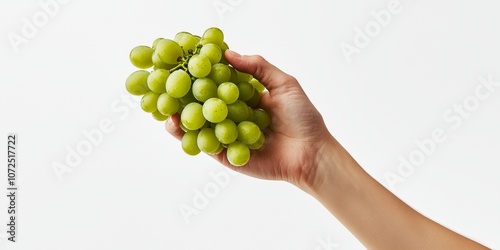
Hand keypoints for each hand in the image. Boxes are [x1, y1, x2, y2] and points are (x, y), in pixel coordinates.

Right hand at [165, 50, 332, 187]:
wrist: (310, 153)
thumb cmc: (303, 117)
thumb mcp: (284, 84)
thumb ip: (257, 68)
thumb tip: (228, 54)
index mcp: (245, 97)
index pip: (218, 82)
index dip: (203, 71)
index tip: (185, 60)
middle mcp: (233, 115)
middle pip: (204, 102)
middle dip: (185, 93)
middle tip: (166, 81)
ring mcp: (227, 135)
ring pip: (198, 123)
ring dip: (179, 113)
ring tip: (163, 103)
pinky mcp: (225, 154)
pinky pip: (202, 144)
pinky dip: (185, 136)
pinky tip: (174, 124)